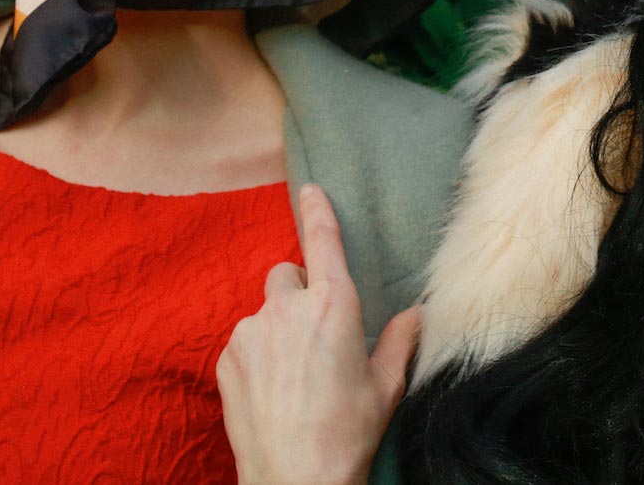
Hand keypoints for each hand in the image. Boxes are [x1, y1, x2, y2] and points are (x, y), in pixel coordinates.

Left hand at [217, 183, 420, 484]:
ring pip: (264, 311)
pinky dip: (256, 355)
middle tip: (315, 335)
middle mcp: (288, 308)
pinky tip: (272, 389)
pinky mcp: (227, 357)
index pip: (322, 241)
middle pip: (287, 274)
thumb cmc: (347, 433)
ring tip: (294, 375)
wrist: (295, 479)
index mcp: (334, 306)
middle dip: (299, 293)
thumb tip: (417, 314)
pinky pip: (243, 340)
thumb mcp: (386, 386)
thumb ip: (400, 340)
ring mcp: (251, 331)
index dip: (317, 211)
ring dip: (276, 328)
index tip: (310, 188)